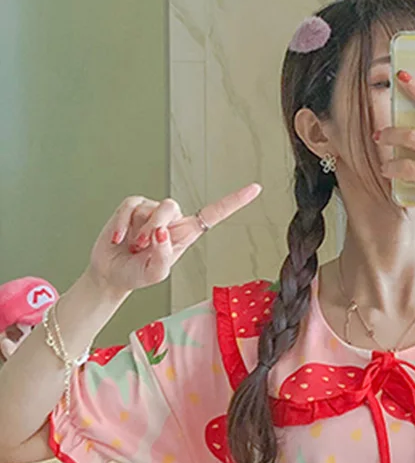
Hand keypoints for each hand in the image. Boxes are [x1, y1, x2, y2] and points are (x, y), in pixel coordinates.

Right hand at [88, 183, 262, 295]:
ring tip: (133, 246)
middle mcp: (173, 220)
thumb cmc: (138, 274)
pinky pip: (130, 206)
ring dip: (139, 229)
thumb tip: (162, 232)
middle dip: (156, 225)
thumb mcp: (156, 273)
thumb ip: (163, 255)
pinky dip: (122, 223)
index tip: (256, 188)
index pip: (213, 215)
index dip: (234, 202)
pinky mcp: (132, 206)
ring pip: (151, 206)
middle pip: (172, 207)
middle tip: (144, 246)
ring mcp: (152, 211)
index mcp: (186, 235)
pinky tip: (118, 238)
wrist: (112, 274)